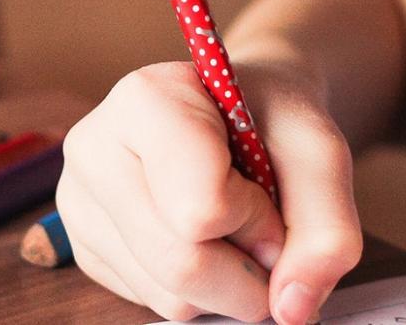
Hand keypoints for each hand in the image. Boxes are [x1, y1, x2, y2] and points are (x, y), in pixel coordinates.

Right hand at [56, 61, 361, 322]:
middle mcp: (94, 149)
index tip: (268, 191)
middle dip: (247, 268)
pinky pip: (152, 301)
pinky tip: (197, 237)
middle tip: (263, 228)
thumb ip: (327, 229)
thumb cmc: (270, 119)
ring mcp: (78, 201)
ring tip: (227, 224)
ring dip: (224, 281)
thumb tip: (291, 309)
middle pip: (180, 263)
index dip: (257, 219)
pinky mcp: (83, 245)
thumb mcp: (319, 152)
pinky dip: (196, 287)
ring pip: (168, 295)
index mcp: (144, 101)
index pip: (201, 209)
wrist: (236, 111)